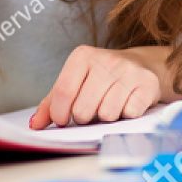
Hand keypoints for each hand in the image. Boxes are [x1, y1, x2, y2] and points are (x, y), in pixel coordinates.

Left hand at [31, 46, 161, 127]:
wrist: (141, 66)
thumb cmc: (100, 78)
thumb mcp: (74, 82)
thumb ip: (51, 103)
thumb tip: (34, 125)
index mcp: (82, 56)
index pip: (63, 92)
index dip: (59, 113)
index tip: (62, 120)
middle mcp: (106, 60)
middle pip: (83, 109)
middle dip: (83, 117)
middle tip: (89, 110)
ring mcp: (129, 71)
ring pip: (106, 114)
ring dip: (106, 117)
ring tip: (109, 104)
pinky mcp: (147, 84)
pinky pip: (129, 114)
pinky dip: (126, 116)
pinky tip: (126, 103)